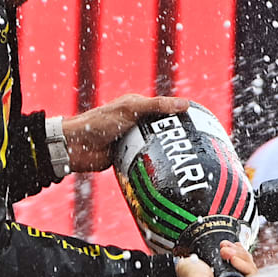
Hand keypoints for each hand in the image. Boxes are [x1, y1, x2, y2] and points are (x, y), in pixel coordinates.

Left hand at [62, 94, 189, 172]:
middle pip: (163, 130)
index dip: (182, 116)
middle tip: (199, 148)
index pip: (166, 109)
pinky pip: (146, 161)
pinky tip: (170, 172)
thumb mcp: (131, 110)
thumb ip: (157, 106)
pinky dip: (155, 165)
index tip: (202, 125)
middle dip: (178, 138)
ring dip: (167, 154)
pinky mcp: (127, 157)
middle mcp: (137, 123)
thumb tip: (186, 104)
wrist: (75, 147)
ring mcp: (132, 141)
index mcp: (138, 107)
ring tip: (188, 163)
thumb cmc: (100, 123)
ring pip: (155, 147)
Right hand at [174, 241, 257, 276]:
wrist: (176, 272)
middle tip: (224, 251)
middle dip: (240, 259)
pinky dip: (237, 254)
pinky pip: (244, 265)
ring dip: (237, 254)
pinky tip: (228, 248)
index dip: (246, 272)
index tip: (232, 260)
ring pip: (249, 269)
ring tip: (223, 249)